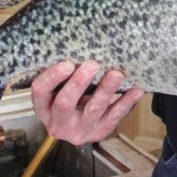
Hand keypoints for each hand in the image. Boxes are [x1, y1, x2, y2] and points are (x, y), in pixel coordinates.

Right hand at [30, 60, 144, 144]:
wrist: (76, 125)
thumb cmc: (66, 95)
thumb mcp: (58, 87)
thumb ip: (63, 72)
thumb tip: (80, 44)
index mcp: (43, 107)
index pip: (41, 91)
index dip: (53, 77)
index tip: (67, 63)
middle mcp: (58, 123)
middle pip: (65, 103)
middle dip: (79, 83)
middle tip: (93, 65)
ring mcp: (79, 131)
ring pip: (93, 110)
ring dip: (106, 90)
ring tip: (117, 74)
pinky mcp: (99, 133)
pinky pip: (114, 117)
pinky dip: (126, 102)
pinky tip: (136, 90)